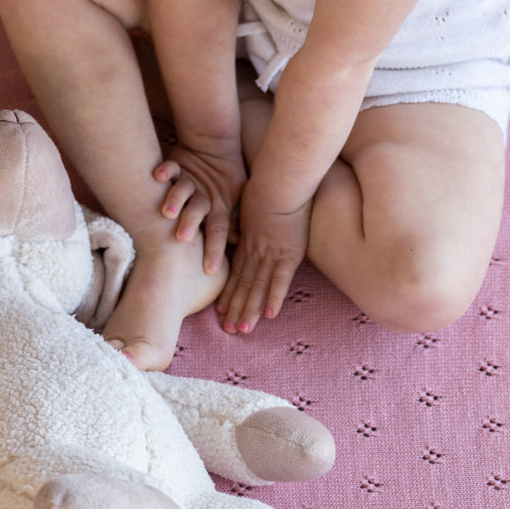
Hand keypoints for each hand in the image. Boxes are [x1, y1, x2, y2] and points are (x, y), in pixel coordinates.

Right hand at [152, 143, 245, 274]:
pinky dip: (165, 170)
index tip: (210, 270)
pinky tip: (157, 176)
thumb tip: (237, 242)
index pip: (218, 231)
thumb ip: (232, 221)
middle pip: (198, 211)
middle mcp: (203, 197)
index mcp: (218, 208)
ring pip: (182, 191)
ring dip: (176, 200)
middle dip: (190, 224)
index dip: (215, 249)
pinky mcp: (177, 166)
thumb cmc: (224, 182)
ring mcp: (189, 181)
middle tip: (183, 238)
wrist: (216, 146)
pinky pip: (171, 167)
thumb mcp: (232, 202)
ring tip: (167, 212)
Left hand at [217, 179, 310, 332]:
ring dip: (251, 308)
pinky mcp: (288, 253)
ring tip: (243, 329)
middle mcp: (257, 251)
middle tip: (228, 329)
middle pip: (244, 284)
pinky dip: (274, 297)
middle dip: (236, 307)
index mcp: (249, 241)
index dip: (229, 293)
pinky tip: (270, 314)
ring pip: (258, 286)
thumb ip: (249, 222)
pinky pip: (280, 280)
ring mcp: (272, 254)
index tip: (221, 311)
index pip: (236, 273)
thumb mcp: (252, 205)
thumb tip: (247, 228)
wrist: (280, 179)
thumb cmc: (268, 186)